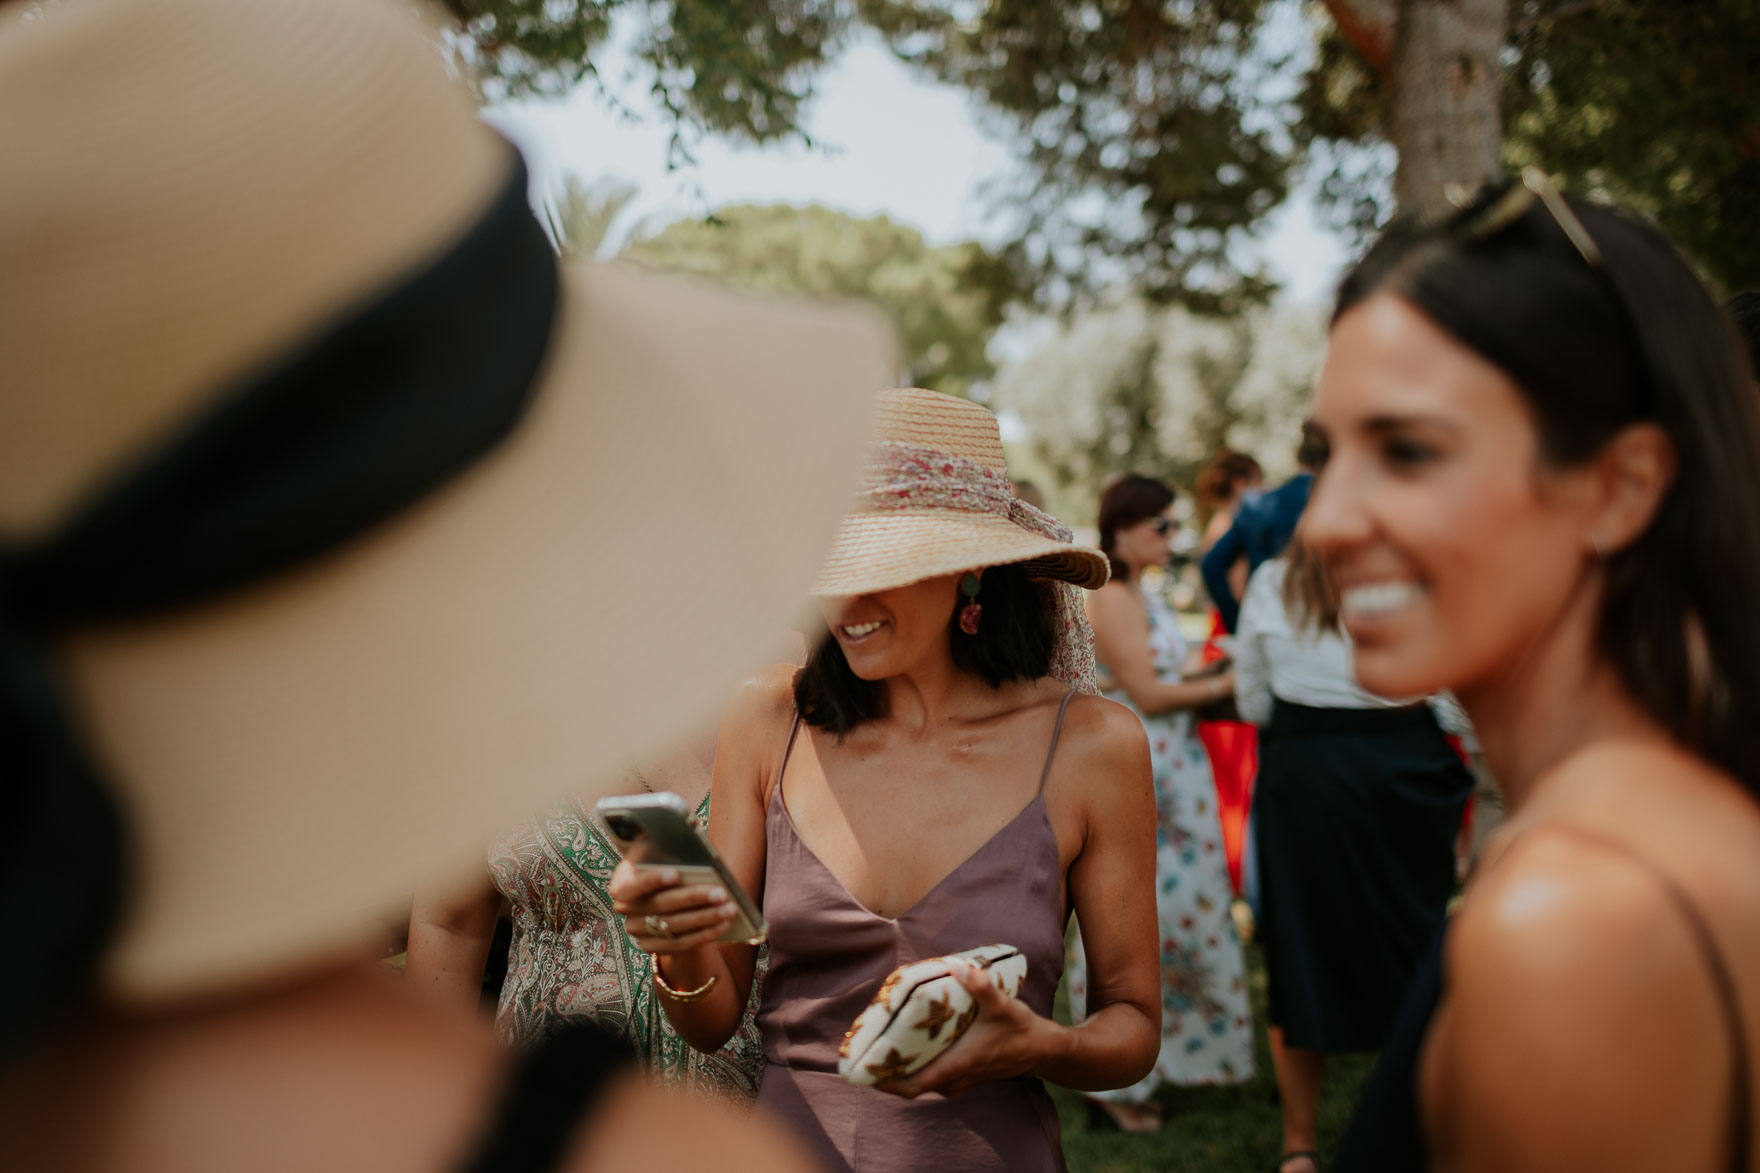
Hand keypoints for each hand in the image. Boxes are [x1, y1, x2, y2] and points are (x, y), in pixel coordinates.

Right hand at [609, 860, 737, 954]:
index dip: (652, 880)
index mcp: (622, 883)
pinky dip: (704, 934)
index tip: (676, 873)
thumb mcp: (663, 854)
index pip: (631, 885)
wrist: (659, 890)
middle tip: (721, 893)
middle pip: (661, 905)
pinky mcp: (651, 947)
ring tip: (729, 909)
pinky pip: (679, 943)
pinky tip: (723, 924)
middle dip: (693, 899)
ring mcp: (636, 930)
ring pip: (673, 927)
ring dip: (705, 918)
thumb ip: (673, 854)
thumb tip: (699, 858)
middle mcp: (624, 909)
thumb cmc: (664, 863)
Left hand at [874, 961, 1058, 1099]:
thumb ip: (980, 986)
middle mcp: (953, 1079)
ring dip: (900, 1067)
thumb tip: (956, 964)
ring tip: (880, 1042)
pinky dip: (915, 1064)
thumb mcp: (1003, 1006)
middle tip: (864, 1047)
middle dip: (885, 1070)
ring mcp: (958, 1080)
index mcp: (956, 1067)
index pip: (910, 1086)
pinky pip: (930, 1076)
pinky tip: (909, 1042)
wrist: (1045, 1051)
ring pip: (919, 1080)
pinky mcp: (964, 1075)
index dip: (883, 1081)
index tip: (861, 1069)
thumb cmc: (1022, 1031)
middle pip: (908, 1083)